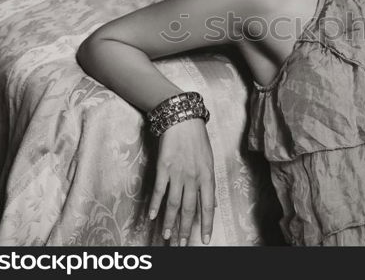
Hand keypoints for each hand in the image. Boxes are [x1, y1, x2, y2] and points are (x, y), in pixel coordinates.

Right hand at [148, 119, 215, 245]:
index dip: (206, 224)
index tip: (204, 239)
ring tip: (166, 237)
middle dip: (185, 229)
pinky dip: (155, 205)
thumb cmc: (197, 139)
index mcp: (207, 175)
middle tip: (182, 244)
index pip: (208, 205)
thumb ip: (209, 182)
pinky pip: (159, 190)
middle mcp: (193, 177)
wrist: (182, 119)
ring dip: (169, 222)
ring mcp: (178, 173)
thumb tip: (212, 204)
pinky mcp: (163, 167)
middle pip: (189, 208)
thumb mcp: (209, 160)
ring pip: (173, 203)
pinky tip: (152, 216)